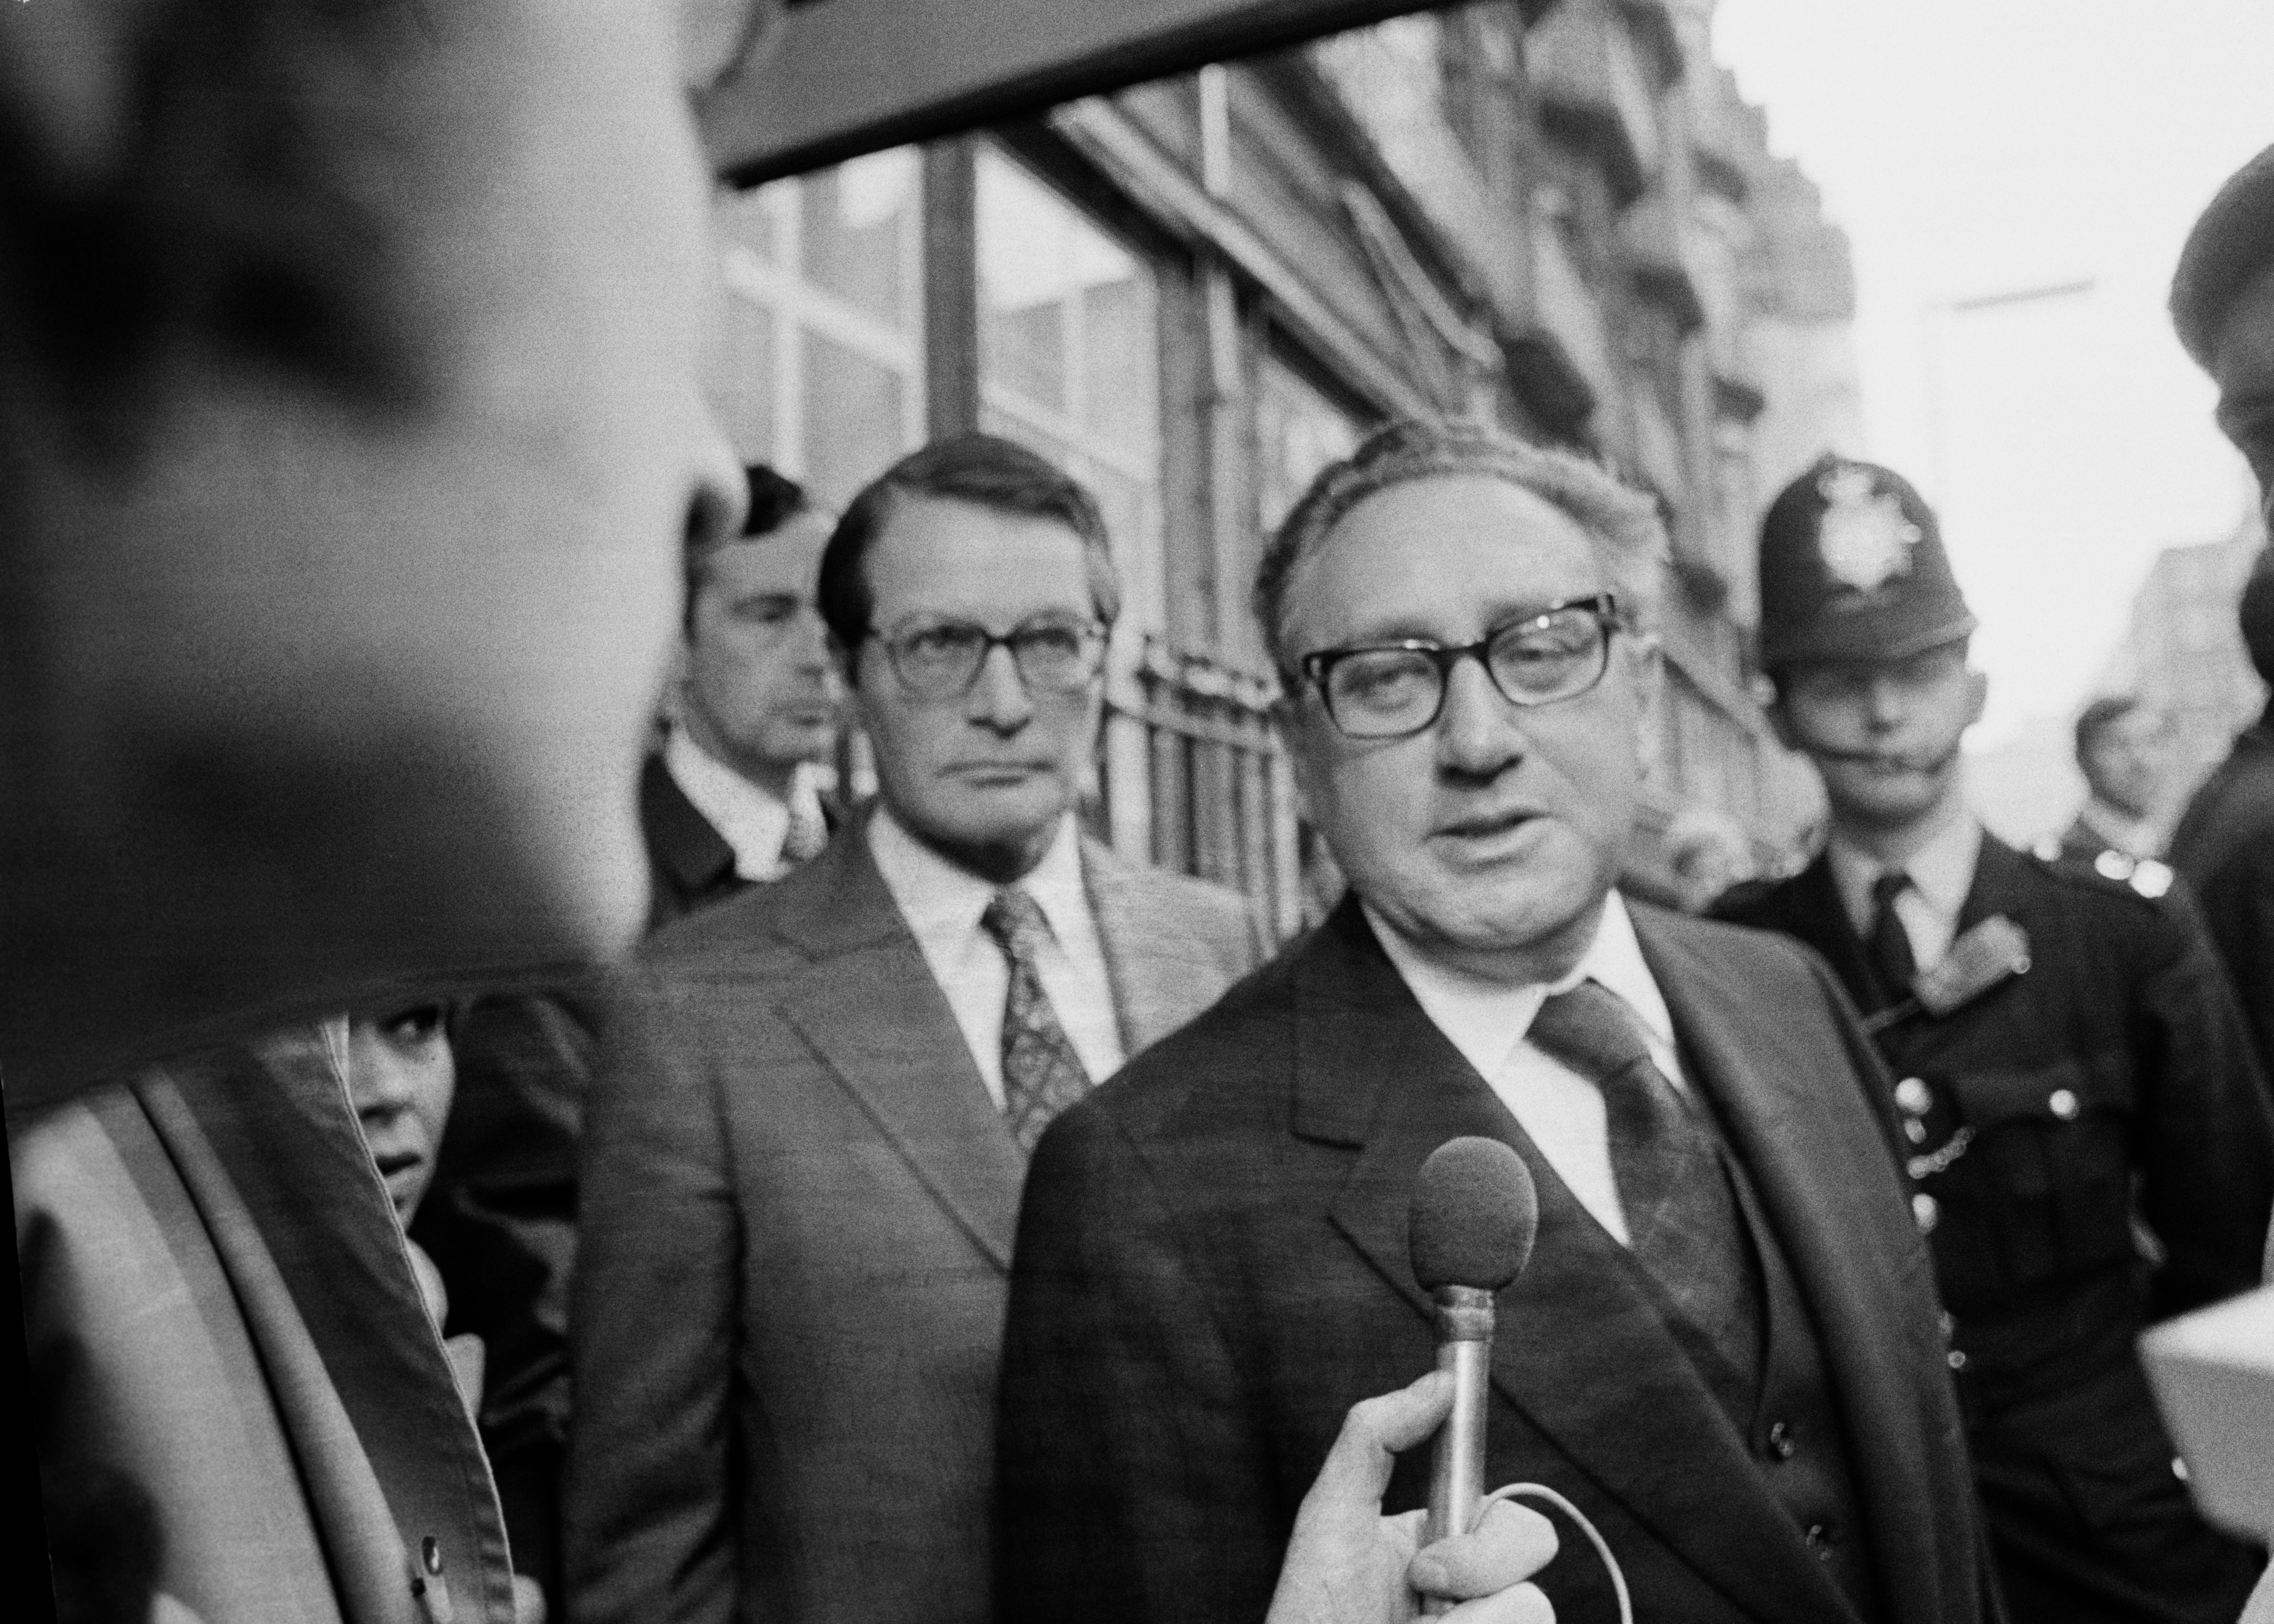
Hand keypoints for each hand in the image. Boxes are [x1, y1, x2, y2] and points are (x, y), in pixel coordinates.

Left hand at [1266, 1371, 1556, 1623]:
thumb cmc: (1313, 1610)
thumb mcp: (1332, 1513)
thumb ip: (1375, 1435)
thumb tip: (1438, 1381)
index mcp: (1450, 1548)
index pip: (1515, 1521)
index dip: (1490, 1531)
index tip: (1439, 1545)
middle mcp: (1482, 1594)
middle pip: (1536, 1558)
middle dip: (1475, 1570)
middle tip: (1418, 1589)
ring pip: (1534, 1613)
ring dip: (1466, 1623)